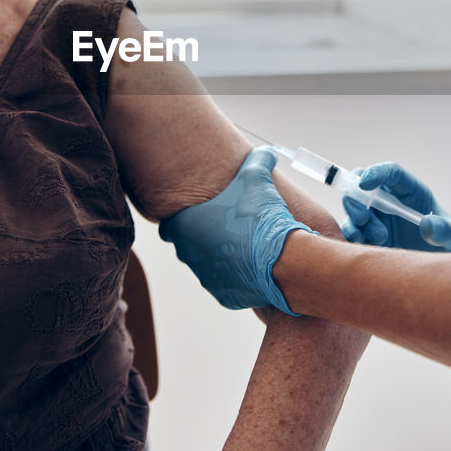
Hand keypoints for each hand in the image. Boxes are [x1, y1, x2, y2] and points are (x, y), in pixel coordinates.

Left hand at [159, 147, 316, 315]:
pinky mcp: (225, 297)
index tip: (198, 215)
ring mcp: (207, 279)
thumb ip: (257, 161)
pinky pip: (227, 285)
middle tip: (225, 226)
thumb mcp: (257, 179)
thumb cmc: (260, 218)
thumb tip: (267, 152)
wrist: (282, 261)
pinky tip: (254, 264)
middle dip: (202, 238)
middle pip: (187, 247)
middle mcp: (189, 255)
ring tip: (244, 244)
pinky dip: (237, 276)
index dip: (180, 220)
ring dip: (220, 257)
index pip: (168, 227)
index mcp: (185, 227)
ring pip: (206, 267)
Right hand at [341, 162, 450, 252]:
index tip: (365, 184)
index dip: (376, 173)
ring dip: (357, 222)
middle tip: (363, 219)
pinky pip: (347, 230)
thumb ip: (447, 231)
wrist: (438, 276)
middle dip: (356, 197)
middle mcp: (391, 201)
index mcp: (412, 193)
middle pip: (362, 184)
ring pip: (353, 208)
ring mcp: (376, 219)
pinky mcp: (366, 237)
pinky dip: (348, 236)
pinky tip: (365, 247)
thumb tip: (427, 224)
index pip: (391, 173)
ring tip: (380, 240)